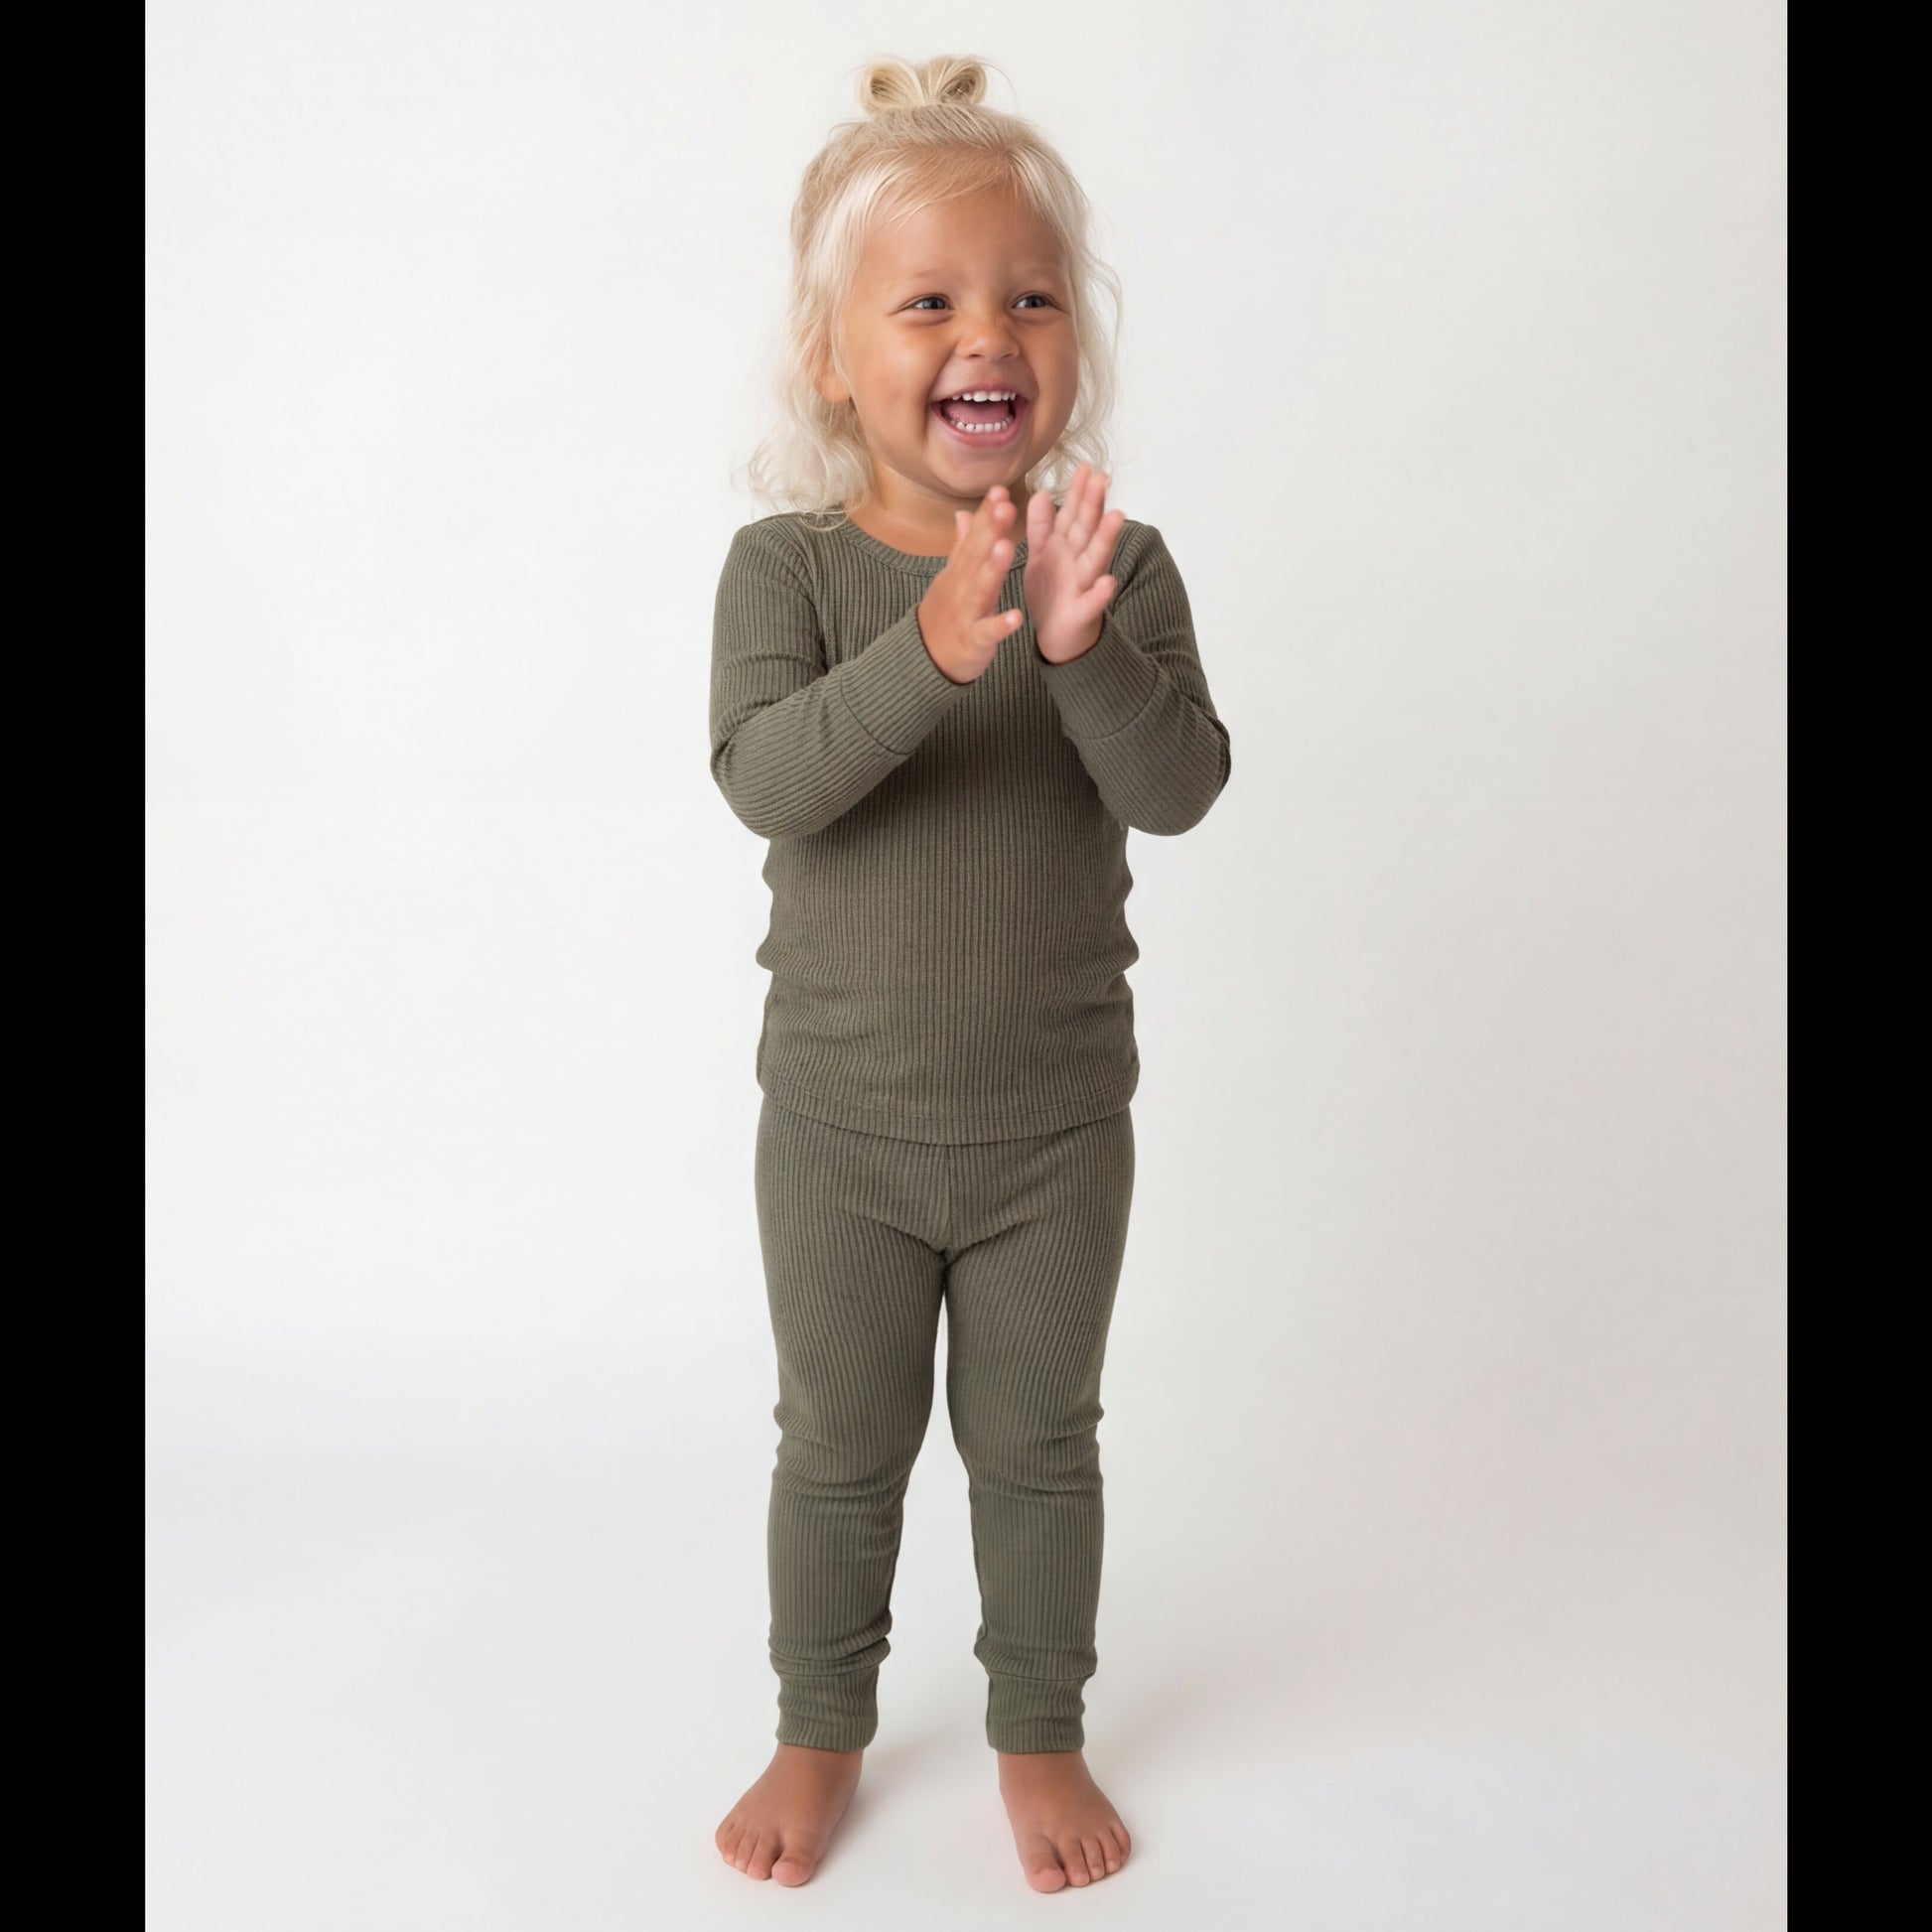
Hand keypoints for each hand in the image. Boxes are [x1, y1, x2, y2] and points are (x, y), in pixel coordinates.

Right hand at [916, 490, 1026, 683]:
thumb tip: (963, 512)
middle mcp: (960, 587)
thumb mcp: (952, 578)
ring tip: (1006, 546)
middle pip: (975, 556)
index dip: (985, 514)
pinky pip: (988, 632)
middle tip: (1006, 504)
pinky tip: (1017, 616)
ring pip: (979, 589)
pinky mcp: (973, 641)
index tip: (1000, 488)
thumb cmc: (946, 615)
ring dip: (992, 568)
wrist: (925, 660)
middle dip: (990, 530)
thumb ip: (961, 546)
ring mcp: (965, 614)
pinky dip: (1001, 625)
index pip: (973, 537)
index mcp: (959, 571)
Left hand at [1023, 463, 1125, 663]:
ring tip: (1117, 515)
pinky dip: (1100, 594)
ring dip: (1105, 538)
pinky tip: (1108, 581)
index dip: (1078, 492)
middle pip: (1086, 530)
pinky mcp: (1082, 613)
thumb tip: (1041, 493)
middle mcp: (1078, 561)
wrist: (1057, 635)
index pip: (1073, 514)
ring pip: (1095, 559)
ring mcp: (1083, 586)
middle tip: (1102, 478)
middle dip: (1094, 505)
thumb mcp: (1043, 555)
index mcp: (1065, 547)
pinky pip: (1092, 603)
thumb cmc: (1052, 592)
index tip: (1085, 467)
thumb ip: (1042, 527)